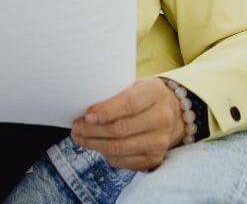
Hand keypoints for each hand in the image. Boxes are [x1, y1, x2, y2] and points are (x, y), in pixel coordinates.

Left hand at [70, 78, 185, 170]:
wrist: (170, 113)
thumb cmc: (143, 96)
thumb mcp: (134, 84)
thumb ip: (114, 94)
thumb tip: (85, 111)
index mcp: (156, 93)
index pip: (129, 104)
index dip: (105, 111)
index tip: (86, 115)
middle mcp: (162, 118)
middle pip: (120, 129)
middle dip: (92, 130)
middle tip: (76, 127)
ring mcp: (160, 141)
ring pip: (118, 148)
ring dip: (94, 144)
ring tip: (80, 136)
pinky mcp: (154, 158)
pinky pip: (122, 161)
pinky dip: (104, 154)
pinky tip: (96, 145)